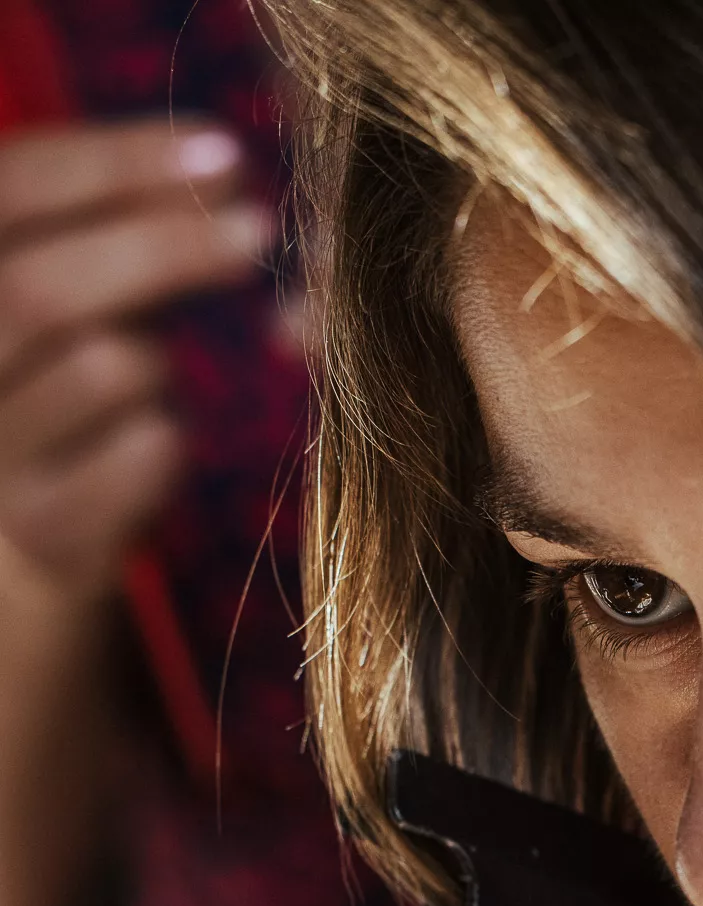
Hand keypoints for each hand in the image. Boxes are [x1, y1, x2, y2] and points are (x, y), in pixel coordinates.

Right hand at [0, 118, 273, 592]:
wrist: (27, 534)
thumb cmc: (60, 381)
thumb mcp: (69, 288)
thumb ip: (111, 225)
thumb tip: (224, 166)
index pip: (14, 187)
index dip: (120, 163)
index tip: (227, 154)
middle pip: (43, 290)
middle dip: (165, 249)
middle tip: (258, 230)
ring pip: (103, 371)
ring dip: (161, 359)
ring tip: (158, 373)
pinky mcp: (43, 528)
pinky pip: (143, 455)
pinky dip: (174, 435)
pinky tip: (159, 439)